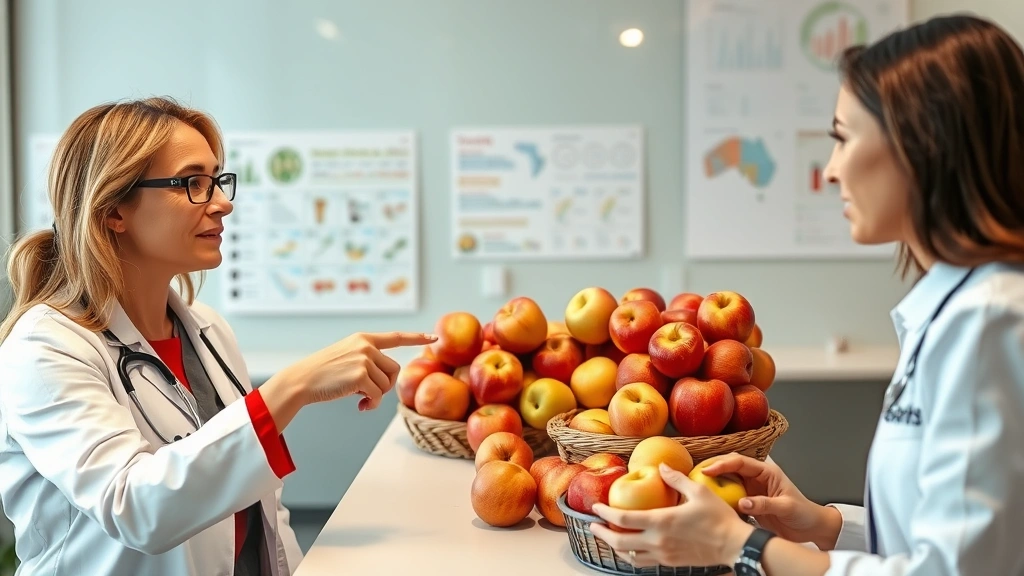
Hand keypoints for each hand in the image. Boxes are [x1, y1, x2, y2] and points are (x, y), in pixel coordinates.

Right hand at [283, 331, 436, 410]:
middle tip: (368, 393)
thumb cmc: (324, 374)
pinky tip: (359, 405)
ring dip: (376, 396)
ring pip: (387, 384)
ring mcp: (363, 359)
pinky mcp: (360, 375)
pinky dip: (370, 404)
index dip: (416, 338)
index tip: (433, 338)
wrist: (302, 380)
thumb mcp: (348, 358)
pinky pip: (377, 395)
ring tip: (359, 398)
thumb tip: (387, 381)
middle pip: (395, 369)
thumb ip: (369, 362)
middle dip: (386, 385)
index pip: (395, 337)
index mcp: (363, 338)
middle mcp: (366, 346)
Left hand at [590, 464, 753, 568]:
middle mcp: (658, 541)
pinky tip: (632, 547)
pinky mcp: (671, 563)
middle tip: (592, 525)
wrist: (735, 546)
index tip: (596, 507)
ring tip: (609, 537)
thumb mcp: (698, 491)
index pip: (623, 519)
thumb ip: (676, 479)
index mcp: (661, 522)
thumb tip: (661, 467)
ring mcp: (663, 555)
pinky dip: (632, 555)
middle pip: (619, 542)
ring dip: (615, 547)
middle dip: (602, 534)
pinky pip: (644, 562)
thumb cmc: (718, 517)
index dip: (605, 513)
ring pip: (629, 556)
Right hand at [697, 453, 840, 550]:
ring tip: (697, 485)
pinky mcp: (748, 501)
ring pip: (727, 479)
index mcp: (766, 472)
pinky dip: (719, 495)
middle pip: (730, 466)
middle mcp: (757, 477)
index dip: (722, 464)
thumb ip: (765, 504)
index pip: (740, 462)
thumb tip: (742, 502)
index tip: (706, 470)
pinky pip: (730, 495)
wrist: (810, 528)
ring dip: (714, 481)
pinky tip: (709, 499)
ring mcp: (751, 489)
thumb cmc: (803, 513)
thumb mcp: (786, 507)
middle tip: (695, 474)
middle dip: (712, 467)